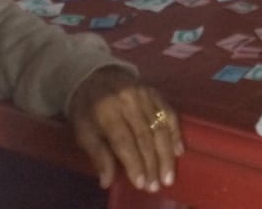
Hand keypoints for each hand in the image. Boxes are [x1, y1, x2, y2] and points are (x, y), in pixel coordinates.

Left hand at [67, 68, 181, 192]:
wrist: (96, 76)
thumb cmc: (87, 110)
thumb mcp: (83, 132)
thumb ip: (97, 155)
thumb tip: (107, 182)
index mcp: (107, 111)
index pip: (124, 141)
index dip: (134, 163)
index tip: (141, 184)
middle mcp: (129, 101)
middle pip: (145, 135)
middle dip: (152, 163)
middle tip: (157, 185)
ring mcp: (145, 94)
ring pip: (160, 126)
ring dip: (166, 153)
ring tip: (168, 175)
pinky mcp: (156, 92)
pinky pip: (169, 112)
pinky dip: (175, 132)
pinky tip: (179, 150)